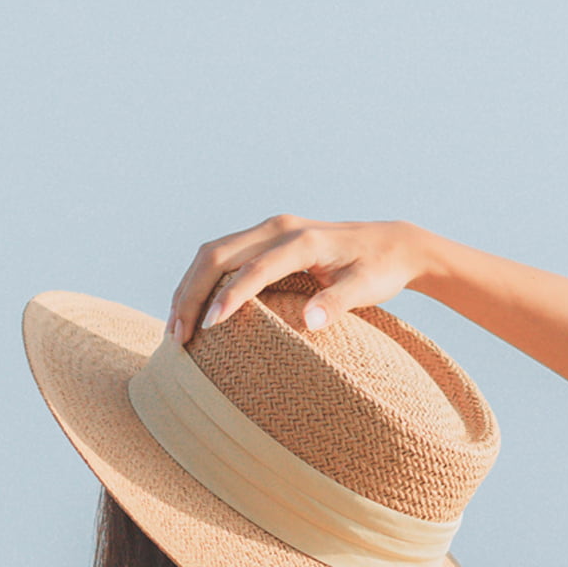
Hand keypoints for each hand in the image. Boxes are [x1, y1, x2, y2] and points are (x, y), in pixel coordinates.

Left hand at [168, 216, 567, 398]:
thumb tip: (214, 335)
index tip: (172, 336)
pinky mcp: (353, 264)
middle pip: (220, 254)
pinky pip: (330, 285)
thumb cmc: (343, 277)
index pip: (210, 256)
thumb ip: (260, 300)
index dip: (184, 292)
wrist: (405, 250)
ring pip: (262, 260)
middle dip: (194, 294)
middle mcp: (284, 232)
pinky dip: (316, 305)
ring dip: (234, 292)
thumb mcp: (298, 290)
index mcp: (267, 238)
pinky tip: (301, 328)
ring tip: (214, 326)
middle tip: (180, 337)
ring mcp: (315, 242)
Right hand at [169, 216, 433, 344]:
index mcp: (302, 240)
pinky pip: (222, 256)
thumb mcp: (367, 288)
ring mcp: (269, 230)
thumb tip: (310, 323)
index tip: (208, 329)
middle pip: (218, 255)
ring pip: (213, 253)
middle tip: (177, 338)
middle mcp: (279, 228)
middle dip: (191, 295)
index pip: (253, 269)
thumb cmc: (380, 270)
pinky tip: (191, 310)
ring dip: (188, 288)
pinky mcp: (266, 239)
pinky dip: (200, 282)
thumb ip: (338, 303)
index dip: (229, 298)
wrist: (393, 244)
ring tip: (175, 329)